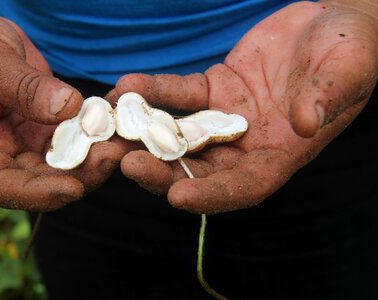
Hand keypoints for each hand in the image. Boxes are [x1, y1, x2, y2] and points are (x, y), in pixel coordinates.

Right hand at [0, 3, 129, 210]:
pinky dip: (96, 130)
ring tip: (123, 138)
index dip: (38, 194)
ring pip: (66, 160)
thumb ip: (22, 87)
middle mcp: (3, 151)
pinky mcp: (48, 123)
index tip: (74, 188)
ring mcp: (28, 139)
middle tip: (113, 156)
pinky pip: (76, 133)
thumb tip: (67, 108)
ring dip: (95, 154)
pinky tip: (116, 119)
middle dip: (80, 174)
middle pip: (43, 179)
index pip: (3, 186)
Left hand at [108, 1, 377, 213]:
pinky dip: (155, 91)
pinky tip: (128, 85)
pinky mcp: (214, 88)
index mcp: (282, 154)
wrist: (330, 22)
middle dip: (164, 171)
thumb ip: (326, 99)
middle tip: (127, 165)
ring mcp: (226, 117)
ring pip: (182, 135)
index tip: (179, 197)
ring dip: (146, 134)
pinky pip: (180, 93)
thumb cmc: (350, 50)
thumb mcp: (346, 72)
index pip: (245, 186)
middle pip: (201, 169)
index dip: (213, 195)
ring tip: (113, 128)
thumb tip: (305, 123)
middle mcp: (248, 144)